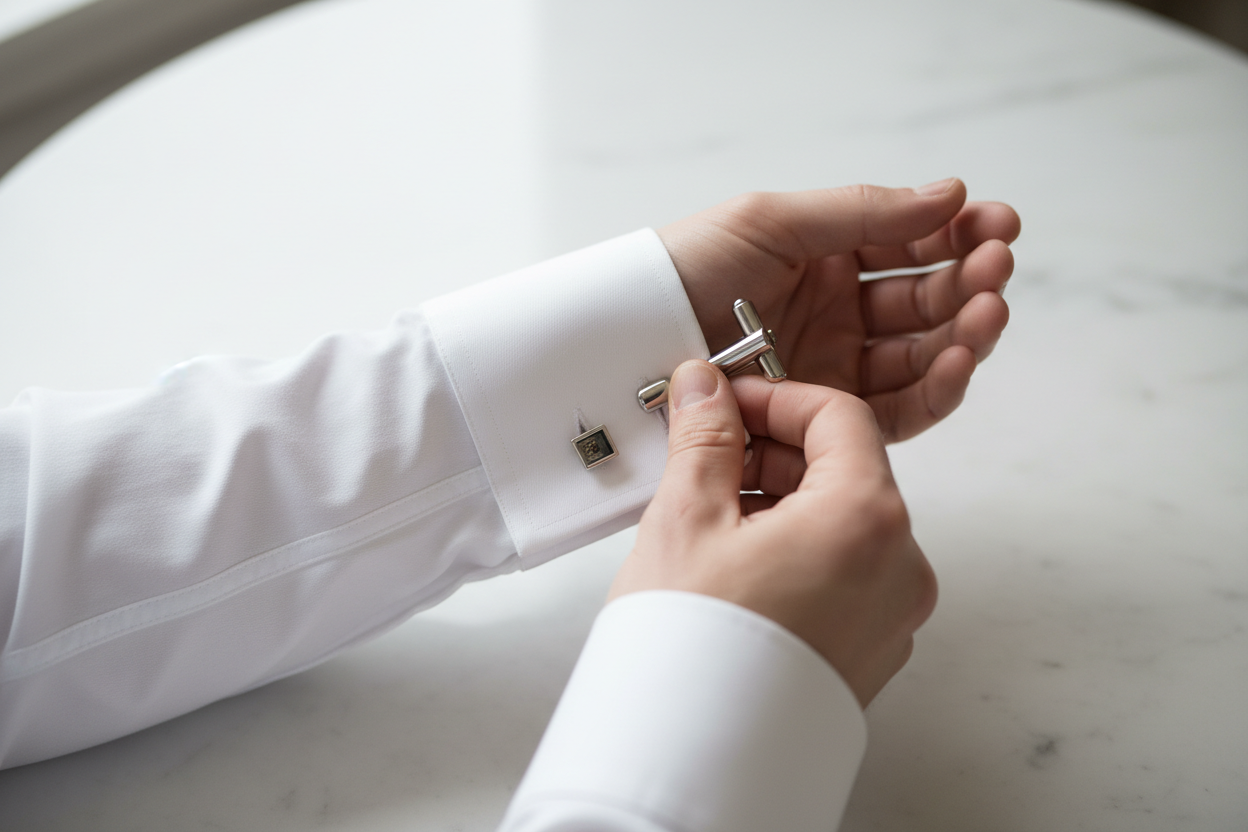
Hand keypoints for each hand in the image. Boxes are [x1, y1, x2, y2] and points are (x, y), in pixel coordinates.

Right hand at [610, 361, 936, 705]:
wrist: (692, 760)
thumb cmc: (695, 654)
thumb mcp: (688, 518)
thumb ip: (705, 438)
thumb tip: (705, 389)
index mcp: (867, 521)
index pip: (840, 416)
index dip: (776, 397)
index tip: (730, 404)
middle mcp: (899, 568)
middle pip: (846, 470)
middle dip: (773, 452)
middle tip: (709, 456)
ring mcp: (891, 616)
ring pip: (842, 523)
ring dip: (782, 501)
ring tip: (711, 516)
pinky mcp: (870, 650)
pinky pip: (843, 573)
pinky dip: (797, 550)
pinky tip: (736, 563)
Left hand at [658, 179, 1019, 441]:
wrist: (628, 345)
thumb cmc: (686, 270)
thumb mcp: (771, 222)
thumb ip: (862, 212)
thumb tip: (950, 193)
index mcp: (823, 257)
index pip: (908, 246)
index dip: (956, 236)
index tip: (998, 225)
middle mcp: (836, 313)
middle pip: (923, 301)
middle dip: (967, 282)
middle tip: (996, 269)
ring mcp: (834, 366)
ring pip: (921, 354)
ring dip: (964, 333)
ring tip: (988, 312)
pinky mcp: (827, 418)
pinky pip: (898, 406)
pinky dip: (937, 386)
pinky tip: (961, 360)